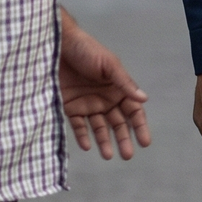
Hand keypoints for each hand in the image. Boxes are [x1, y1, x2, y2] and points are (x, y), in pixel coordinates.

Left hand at [58, 14, 150, 160]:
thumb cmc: (87, 50)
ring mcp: (88, 104)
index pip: (133, 111)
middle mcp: (105, 99)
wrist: (57, 45)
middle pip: (118, 123)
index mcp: (118, 88)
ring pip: (99, 128)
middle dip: (123, 139)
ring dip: (104, 141)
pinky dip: (82, 135)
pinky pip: (78, 125)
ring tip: (107, 155)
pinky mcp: (70, 106)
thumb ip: (124, 83)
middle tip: (127, 155)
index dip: (139, 126)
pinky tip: (87, 146)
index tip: (144, 142)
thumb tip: (144, 99)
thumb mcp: (109, 65)